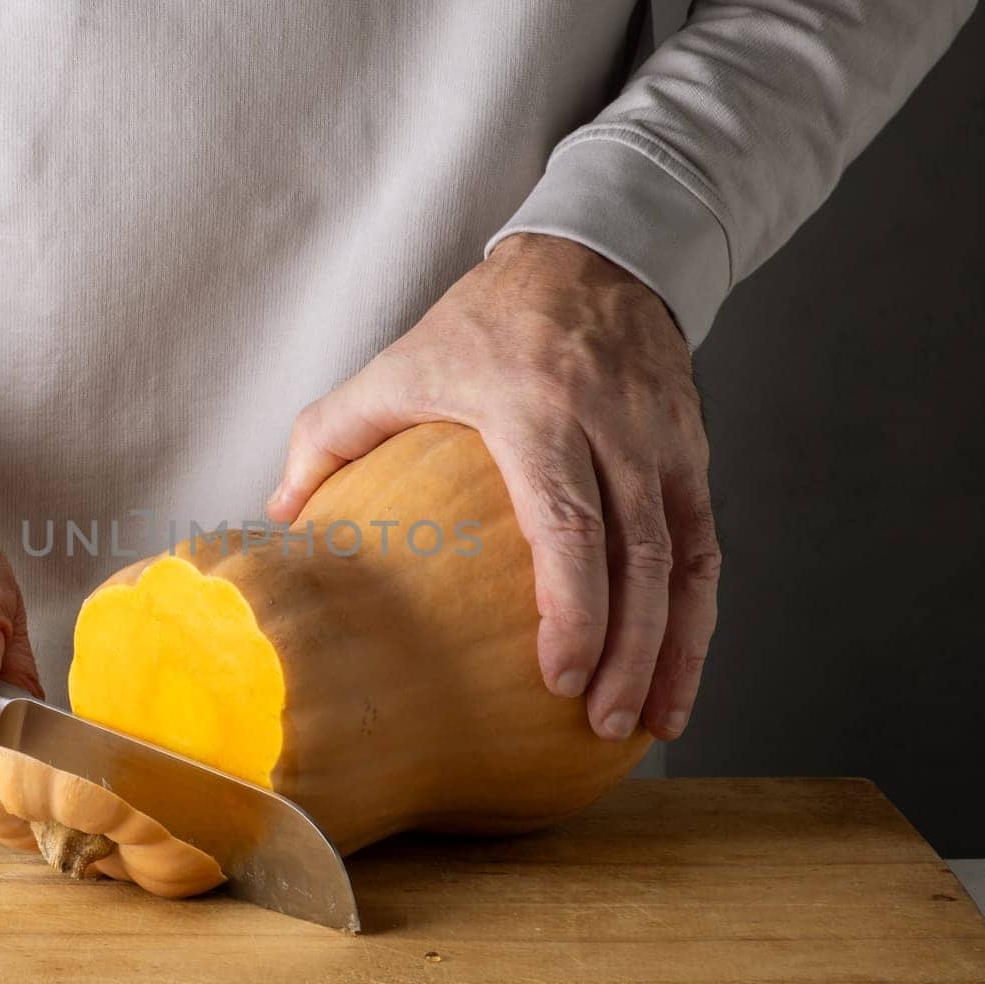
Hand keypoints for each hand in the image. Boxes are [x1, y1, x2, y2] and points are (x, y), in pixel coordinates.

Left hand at [267, 234, 718, 743]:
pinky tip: (677, 675)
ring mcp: (665, 440)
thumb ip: (330, 437)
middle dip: (627, 651)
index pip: (567, 519)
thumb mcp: (398, 363)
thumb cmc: (484, 322)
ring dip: (673, 648)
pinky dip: (697, 617)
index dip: (571, 606)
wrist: (593, 257)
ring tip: (649, 725)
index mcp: (537, 407)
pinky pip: (704, 546)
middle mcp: (615, 426)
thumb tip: (280, 519)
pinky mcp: (692, 452)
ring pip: (684, 559)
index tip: (555, 678)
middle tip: (597, 724)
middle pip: (636, 554)